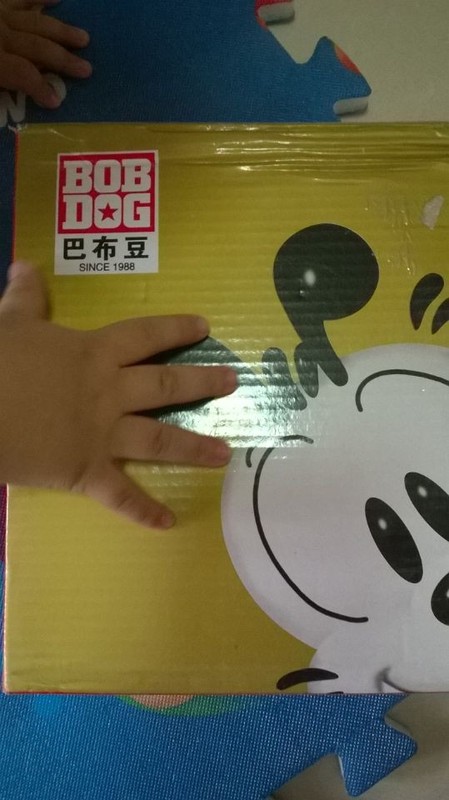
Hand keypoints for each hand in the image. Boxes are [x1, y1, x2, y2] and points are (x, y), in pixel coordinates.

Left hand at [0, 0, 90, 107]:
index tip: (55, 102)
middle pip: (38, 47)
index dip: (41, 88)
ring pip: (37, 22)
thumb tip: (18, 94)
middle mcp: (2, 33)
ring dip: (62, 31)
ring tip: (84, 38)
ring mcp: (0, 13)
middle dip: (64, 59)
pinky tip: (57, 0)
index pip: (24, 74)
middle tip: (87, 69)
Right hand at [0, 262, 236, 527]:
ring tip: (225, 454)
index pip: (145, 336)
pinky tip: (168, 523)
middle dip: (202, 383)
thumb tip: (25, 264)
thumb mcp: (9, 323)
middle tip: (233, 383)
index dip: (175, 329)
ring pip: (159, 439)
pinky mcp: (87, 472)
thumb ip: (25, 297)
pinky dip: (143, 511)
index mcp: (94, 354)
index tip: (204, 327)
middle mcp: (110, 392)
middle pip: (166, 385)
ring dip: (194, 447)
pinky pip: (120, 495)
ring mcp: (103, 434)